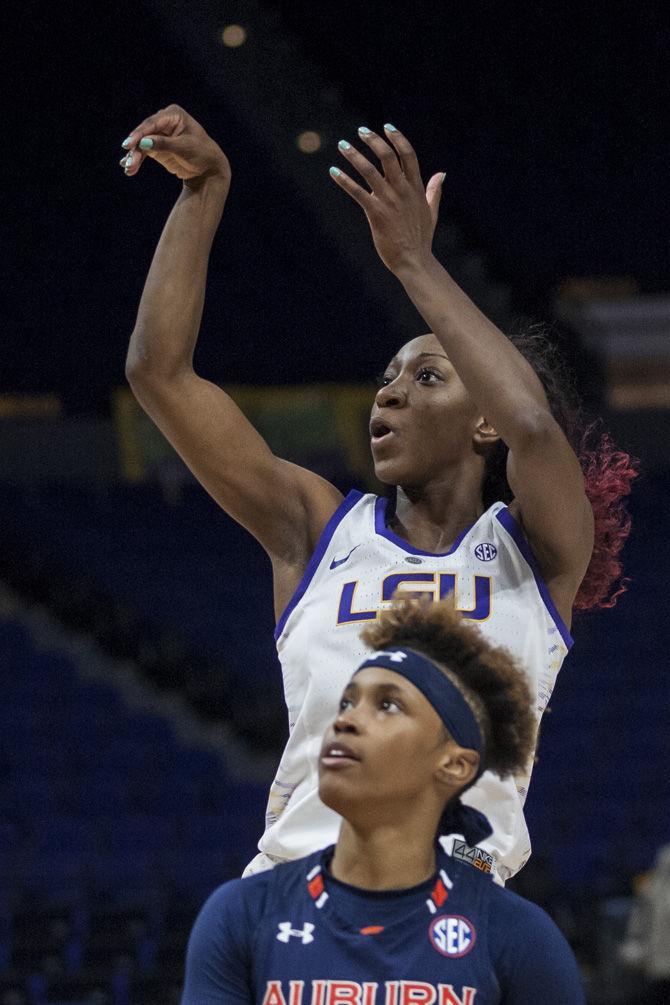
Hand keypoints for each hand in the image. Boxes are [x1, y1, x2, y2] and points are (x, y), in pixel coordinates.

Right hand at [119, 104, 230, 190]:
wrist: (208, 168)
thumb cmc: (201, 153)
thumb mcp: (184, 148)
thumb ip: (164, 144)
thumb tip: (143, 144)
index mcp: (173, 114)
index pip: (152, 123)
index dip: (139, 134)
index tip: (129, 145)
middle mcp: (164, 121)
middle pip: (145, 133)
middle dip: (135, 148)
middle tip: (128, 162)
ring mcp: (159, 133)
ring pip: (142, 144)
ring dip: (134, 156)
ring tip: (129, 168)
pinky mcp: (157, 146)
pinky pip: (143, 151)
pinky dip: (137, 159)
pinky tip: (129, 168)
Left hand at [329, 124, 443, 274]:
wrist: (414, 261)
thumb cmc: (421, 239)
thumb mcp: (431, 212)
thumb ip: (434, 191)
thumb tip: (442, 174)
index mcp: (416, 189)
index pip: (408, 156)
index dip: (397, 139)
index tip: (387, 127)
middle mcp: (402, 191)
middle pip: (388, 157)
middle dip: (374, 140)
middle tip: (361, 130)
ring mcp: (389, 201)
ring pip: (370, 171)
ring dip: (354, 156)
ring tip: (343, 145)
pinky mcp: (376, 213)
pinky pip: (357, 192)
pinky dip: (344, 181)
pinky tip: (333, 171)